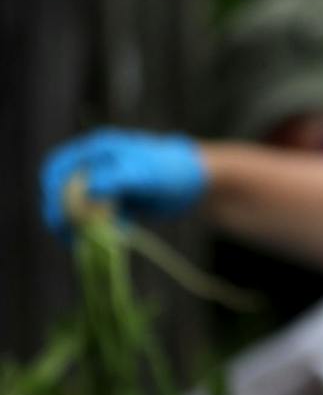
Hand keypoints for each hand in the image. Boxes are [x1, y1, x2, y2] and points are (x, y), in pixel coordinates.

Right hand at [41, 128, 206, 232]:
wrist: (199, 183)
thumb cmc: (173, 170)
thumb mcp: (145, 174)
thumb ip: (117, 180)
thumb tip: (88, 190)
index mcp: (97, 150)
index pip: (58, 168)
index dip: (52, 192)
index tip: (57, 216)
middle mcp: (95, 165)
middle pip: (63, 190)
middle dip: (63, 214)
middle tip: (68, 237)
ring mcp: (104, 183)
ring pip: (78, 206)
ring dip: (79, 225)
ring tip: (86, 244)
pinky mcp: (115, 201)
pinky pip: (97, 217)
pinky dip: (99, 229)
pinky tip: (113, 238)